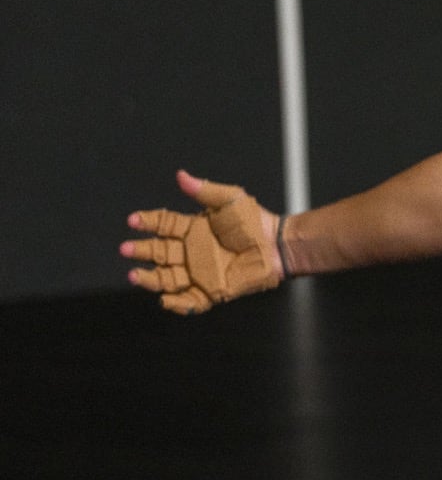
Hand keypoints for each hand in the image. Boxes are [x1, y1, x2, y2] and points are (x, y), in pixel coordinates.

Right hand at [122, 170, 283, 314]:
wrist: (277, 246)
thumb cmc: (256, 222)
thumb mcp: (231, 200)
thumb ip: (205, 191)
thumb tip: (181, 175)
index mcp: (192, 229)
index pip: (162, 225)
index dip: (147, 222)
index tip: (133, 221)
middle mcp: (191, 252)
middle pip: (158, 252)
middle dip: (140, 251)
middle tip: (126, 249)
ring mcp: (199, 273)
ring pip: (166, 278)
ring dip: (149, 278)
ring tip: (134, 275)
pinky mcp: (212, 291)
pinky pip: (190, 301)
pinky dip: (176, 303)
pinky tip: (163, 300)